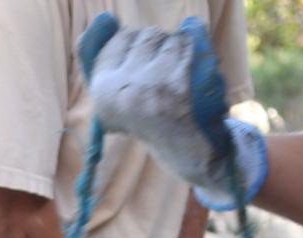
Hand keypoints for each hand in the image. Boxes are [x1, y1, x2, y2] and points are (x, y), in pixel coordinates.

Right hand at [81, 15, 266, 206]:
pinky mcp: (184, 83)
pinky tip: (197, 75)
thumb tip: (102, 22)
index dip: (138, 49)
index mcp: (103, 92)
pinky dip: (199, 52)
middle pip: (146, 35)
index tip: (145, 72)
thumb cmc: (151, 118)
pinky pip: (193, 42)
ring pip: (171, 38)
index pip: (120, 39)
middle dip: (160, 49)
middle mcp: (125, 89)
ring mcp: (155, 86)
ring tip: (180, 80)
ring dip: (181, 51)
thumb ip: (104, 57)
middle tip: (164, 79)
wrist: (188, 151)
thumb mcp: (117, 95)